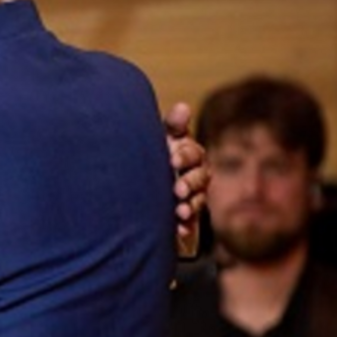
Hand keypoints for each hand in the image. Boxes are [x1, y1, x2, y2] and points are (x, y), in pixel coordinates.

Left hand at [164, 101, 207, 257]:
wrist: (137, 183)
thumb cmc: (151, 153)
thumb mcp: (159, 138)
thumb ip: (172, 126)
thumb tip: (183, 106)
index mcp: (188, 153)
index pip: (193, 153)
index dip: (185, 155)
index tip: (172, 159)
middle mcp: (194, 174)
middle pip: (200, 177)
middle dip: (190, 182)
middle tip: (177, 189)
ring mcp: (191, 195)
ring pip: (197, 199)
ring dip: (190, 205)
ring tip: (180, 211)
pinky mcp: (185, 214)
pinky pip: (190, 222)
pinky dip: (185, 226)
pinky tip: (180, 230)